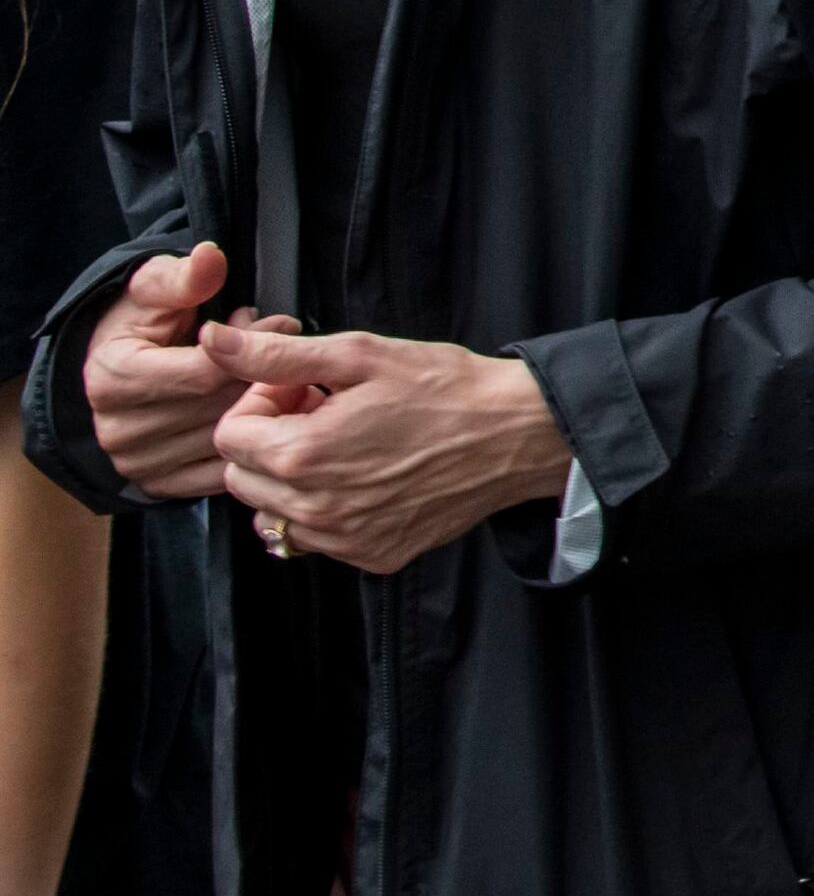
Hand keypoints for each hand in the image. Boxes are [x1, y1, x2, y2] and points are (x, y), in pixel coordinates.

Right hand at [81, 244, 263, 500]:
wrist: (116, 371)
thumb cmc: (141, 325)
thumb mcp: (153, 291)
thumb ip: (183, 278)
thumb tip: (209, 256)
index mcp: (113, 379)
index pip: (207, 370)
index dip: (255, 345)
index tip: (283, 323)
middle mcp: (119, 430)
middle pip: (221, 407)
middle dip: (263, 374)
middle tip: (287, 351)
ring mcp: (138, 464)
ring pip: (228, 440)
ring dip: (264, 407)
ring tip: (275, 376)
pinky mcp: (158, 486)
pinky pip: (223, 473)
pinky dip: (255, 444)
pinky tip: (268, 413)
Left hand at [207, 330, 569, 573]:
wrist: (518, 433)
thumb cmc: (447, 388)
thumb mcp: (360, 355)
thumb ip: (276, 355)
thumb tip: (213, 341)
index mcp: (302, 454)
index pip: (228, 436)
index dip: (260, 403)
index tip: (302, 390)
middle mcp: (314, 507)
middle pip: (243, 478)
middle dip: (271, 441)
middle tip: (324, 413)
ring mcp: (344, 538)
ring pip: (275, 514)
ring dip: (293, 481)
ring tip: (345, 447)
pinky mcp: (372, 555)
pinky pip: (320, 539)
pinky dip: (329, 510)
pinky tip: (369, 477)